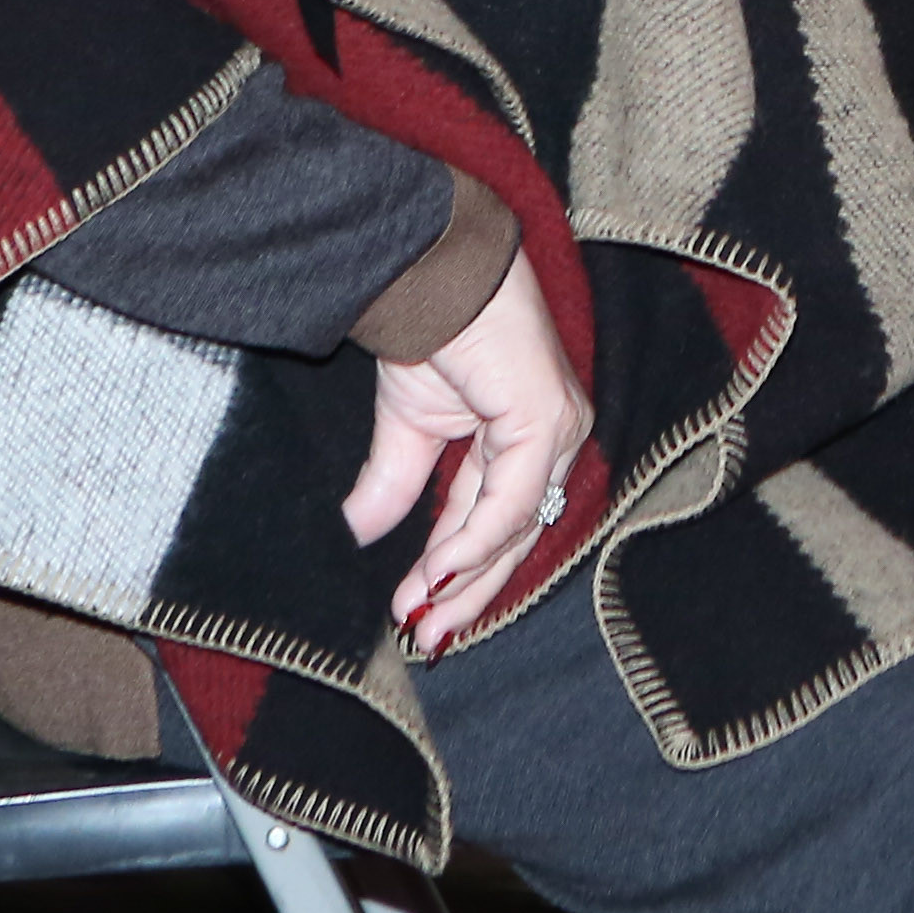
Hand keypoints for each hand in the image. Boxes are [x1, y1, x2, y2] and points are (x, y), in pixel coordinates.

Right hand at [343, 261, 586, 649]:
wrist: (430, 274)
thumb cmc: (429, 331)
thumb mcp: (407, 425)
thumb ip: (396, 484)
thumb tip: (358, 535)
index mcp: (524, 439)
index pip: (498, 523)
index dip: (457, 572)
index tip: (418, 617)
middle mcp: (552, 438)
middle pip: (514, 536)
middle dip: (466, 592)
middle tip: (425, 637)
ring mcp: (555, 429)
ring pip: (516, 527)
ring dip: (464, 578)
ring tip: (420, 616)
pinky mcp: (544, 420)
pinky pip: (511, 500)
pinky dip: (473, 541)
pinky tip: (436, 573)